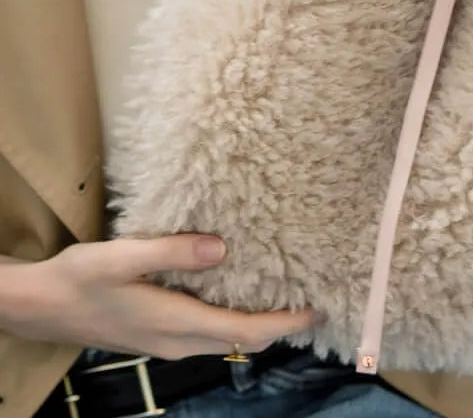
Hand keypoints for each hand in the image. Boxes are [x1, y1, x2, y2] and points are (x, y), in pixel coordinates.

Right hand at [0, 235, 318, 360]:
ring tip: (284, 291)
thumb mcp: (123, 257)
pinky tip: (238, 292)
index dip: (284, 323)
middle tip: (311, 298)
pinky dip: (233, 318)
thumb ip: (173, 252)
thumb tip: (221, 248)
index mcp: (175, 324)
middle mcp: (177, 341)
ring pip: (225, 338)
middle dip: (279, 325)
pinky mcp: (157, 334)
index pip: (244, 330)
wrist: (39, 307)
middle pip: (241, 339)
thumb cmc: (80, 279)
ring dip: (257, 321)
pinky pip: (208, 332)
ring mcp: (165, 342)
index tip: (316, 310)